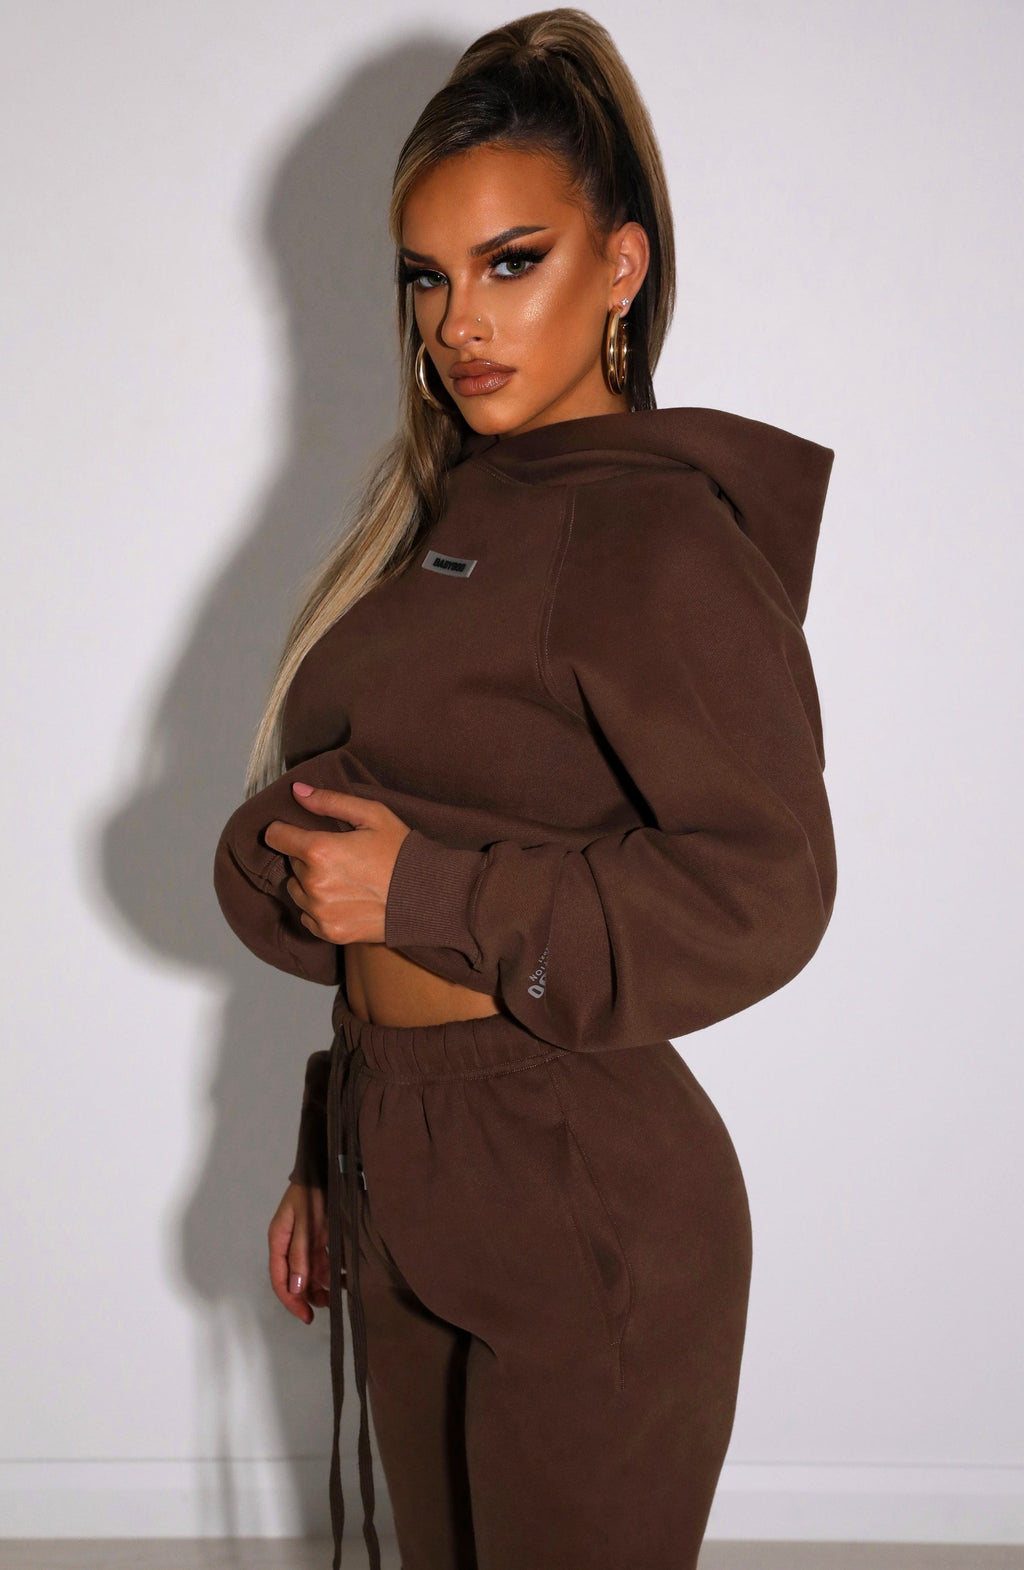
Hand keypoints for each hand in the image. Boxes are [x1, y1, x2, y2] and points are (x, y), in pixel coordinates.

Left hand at [264, 784, 411, 944]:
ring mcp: (320, 911)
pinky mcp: (329, 931)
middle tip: (340, 856)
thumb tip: (297, 791)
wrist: (428, 897)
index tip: (297, 832)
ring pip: (296, 890)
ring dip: (310, 883)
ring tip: (343, 878)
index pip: (275, 836)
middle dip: (307, 856)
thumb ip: (330, 801)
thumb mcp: (372, 815)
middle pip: (290, 862)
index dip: (285, 830)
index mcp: (320, 850)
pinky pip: (307, 916)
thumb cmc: (401, 852)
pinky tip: (345, 899)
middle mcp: (314, 883)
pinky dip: (318, 907)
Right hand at [268, 1181, 335, 1323]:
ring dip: (324, 1284)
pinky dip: (335, 1270)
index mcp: (279, 1241)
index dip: (292, 1301)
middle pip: (296, 1278)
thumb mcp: (306, 1223)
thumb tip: (296, 1288)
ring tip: (340, 1293)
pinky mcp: (320, 1236)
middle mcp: (290, 1244)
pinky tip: (348, 1276)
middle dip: (310, 1295)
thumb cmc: (312, 1192)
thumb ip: (300, 1255)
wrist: (328, 1167)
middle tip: (328, 1305)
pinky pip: (326, 1259)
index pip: (279, 1280)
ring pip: (312, 1271)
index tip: (306, 1316)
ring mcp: (306, 1240)